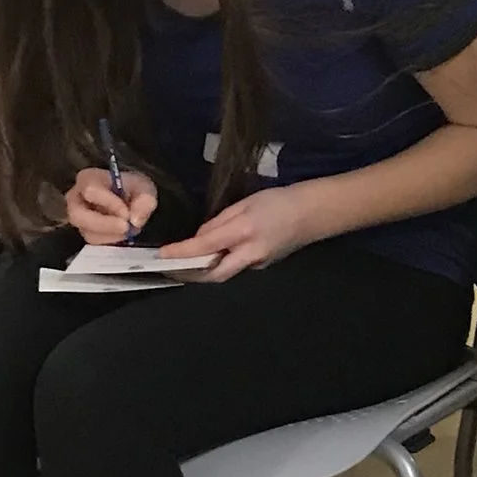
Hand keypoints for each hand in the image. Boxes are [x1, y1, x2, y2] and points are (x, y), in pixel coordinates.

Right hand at [65, 166, 157, 245]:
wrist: (129, 197)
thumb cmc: (132, 188)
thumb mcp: (144, 188)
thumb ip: (145, 200)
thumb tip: (135, 220)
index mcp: (87, 179)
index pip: (91, 191)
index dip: (109, 203)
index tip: (127, 212)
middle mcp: (75, 198)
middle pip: (77, 215)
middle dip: (104, 224)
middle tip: (125, 227)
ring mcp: (77, 217)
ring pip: (87, 232)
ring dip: (111, 234)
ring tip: (128, 228)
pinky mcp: (84, 232)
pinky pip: (94, 241)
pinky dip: (111, 240)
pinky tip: (122, 233)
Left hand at [166, 187, 316, 282]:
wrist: (313, 213)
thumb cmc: (278, 201)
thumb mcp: (244, 204)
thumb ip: (219, 222)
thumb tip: (198, 238)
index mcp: (244, 232)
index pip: (205, 247)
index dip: (181, 253)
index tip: (162, 255)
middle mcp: (250, 254)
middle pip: (214, 275)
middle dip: (188, 275)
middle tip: (168, 269)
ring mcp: (258, 264)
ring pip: (223, 274)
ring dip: (201, 272)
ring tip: (182, 265)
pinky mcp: (262, 266)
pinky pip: (234, 268)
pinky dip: (218, 265)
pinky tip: (208, 259)